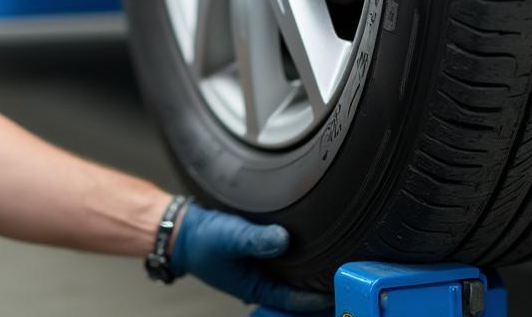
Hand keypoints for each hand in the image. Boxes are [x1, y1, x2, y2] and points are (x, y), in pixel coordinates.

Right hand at [169, 203, 331, 311]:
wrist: (186, 232)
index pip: (293, 300)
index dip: (316, 299)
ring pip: (293, 278)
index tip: (338, 292)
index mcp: (255, 287)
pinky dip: (300, 260)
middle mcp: (262, 282)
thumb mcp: (231, 238)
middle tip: (345, 278)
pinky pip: (286, 264)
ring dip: (310, 274)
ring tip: (335, 264)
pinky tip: (312, 250)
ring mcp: (262, 271)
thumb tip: (282, 240)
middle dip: (319, 289)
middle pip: (297, 292)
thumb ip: (256, 240)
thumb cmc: (204, 241)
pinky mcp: (262, 256)